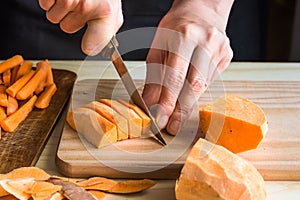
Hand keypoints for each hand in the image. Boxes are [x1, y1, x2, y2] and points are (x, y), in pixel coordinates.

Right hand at [38, 0, 122, 55]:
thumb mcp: (112, 10)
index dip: (90, 45)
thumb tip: (92, 48)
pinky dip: (50, 0)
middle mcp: (87, 5)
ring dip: (59, 8)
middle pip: (66, 28)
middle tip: (79, 4)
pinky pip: (45, 5)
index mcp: (106, 11)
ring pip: (53, 17)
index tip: (88, 46)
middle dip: (70, 18)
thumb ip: (105, 32)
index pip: (95, 43)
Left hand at [142, 0, 233, 134]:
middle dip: (181, 111)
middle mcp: (206, 43)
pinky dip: (198, 89)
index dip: (168, 103)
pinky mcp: (227, 57)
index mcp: (184, 37)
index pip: (175, 77)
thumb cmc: (175, 28)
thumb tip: (150, 104)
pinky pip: (211, 81)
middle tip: (172, 127)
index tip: (161, 120)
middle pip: (194, 86)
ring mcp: (220, 50)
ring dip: (188, 101)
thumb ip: (155, 78)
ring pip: (203, 87)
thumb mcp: (158, 48)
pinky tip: (191, 85)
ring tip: (177, 108)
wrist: (202, 12)